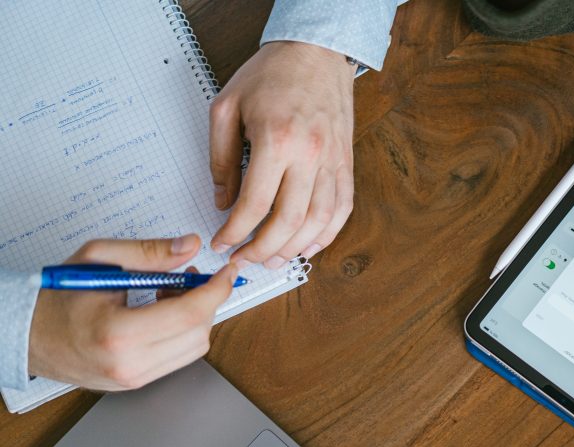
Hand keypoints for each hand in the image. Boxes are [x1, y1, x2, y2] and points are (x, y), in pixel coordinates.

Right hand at [28, 236, 235, 390]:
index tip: (227, 271)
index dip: (216, 289)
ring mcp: (134, 379)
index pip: (189, 314)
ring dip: (196, 318)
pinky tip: (164, 314)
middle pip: (199, 332)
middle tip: (192, 276)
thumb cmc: (57, 296)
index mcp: (118, 333)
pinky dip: (183, 334)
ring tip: (171, 294)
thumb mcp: (99, 259)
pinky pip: (179, 358)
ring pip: (195, 348)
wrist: (28, 335)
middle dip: (207, 301)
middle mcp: (130, 364)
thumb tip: (190, 246)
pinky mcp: (136, 383)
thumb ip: (149, 252)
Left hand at [209, 41, 356, 267]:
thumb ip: (221, 159)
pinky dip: (327, 234)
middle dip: (263, 249)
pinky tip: (309, 245)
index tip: (223, 242)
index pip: (255, 203)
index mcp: (276, 139)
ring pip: (318, 221)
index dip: (235, 231)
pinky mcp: (345, 163)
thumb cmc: (271, 75)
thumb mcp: (227, 107)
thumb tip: (223, 201)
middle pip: (288, 221)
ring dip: (295, 248)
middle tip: (245, 259)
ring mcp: (332, 161)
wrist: (315, 53)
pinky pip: (342, 208)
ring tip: (273, 258)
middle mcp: (309, 154)